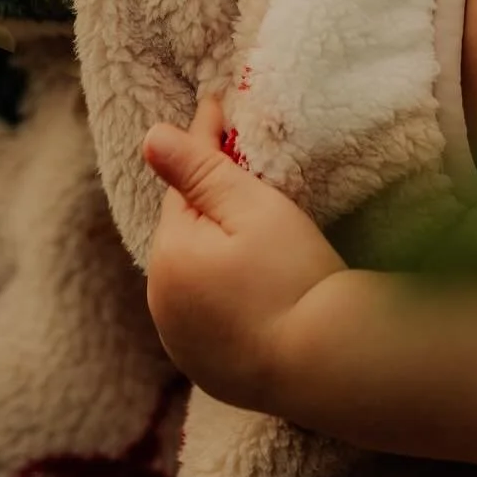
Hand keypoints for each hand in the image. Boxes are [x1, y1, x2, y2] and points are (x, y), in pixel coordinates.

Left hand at [143, 97, 346, 409]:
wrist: (327, 363)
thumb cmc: (293, 275)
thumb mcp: (251, 208)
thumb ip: (200, 170)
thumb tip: (150, 137)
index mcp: (168, 256)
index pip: (184, 185)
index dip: (203, 144)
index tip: (216, 104)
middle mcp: (161, 304)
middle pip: (185, 233)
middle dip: (206, 201)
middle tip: (235, 162)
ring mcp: (182, 345)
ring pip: (193, 277)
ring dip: (211, 251)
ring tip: (241, 227)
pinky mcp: (207, 373)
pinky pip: (206, 318)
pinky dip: (219, 296)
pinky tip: (243, 288)